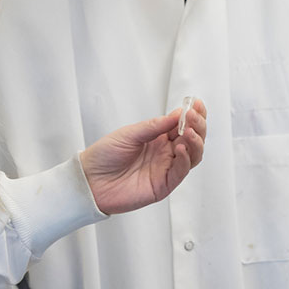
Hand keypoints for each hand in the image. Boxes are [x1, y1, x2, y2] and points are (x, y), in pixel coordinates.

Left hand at [79, 99, 206, 214]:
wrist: (89, 180)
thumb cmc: (104, 156)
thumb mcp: (130, 134)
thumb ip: (155, 126)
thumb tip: (178, 114)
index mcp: (158, 138)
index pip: (183, 125)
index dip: (193, 115)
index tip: (196, 104)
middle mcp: (165, 153)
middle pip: (193, 139)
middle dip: (198, 126)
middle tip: (194, 116)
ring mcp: (166, 169)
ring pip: (193, 156)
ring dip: (196, 142)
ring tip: (189, 131)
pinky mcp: (163, 185)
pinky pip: (181, 172)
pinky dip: (185, 159)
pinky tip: (180, 148)